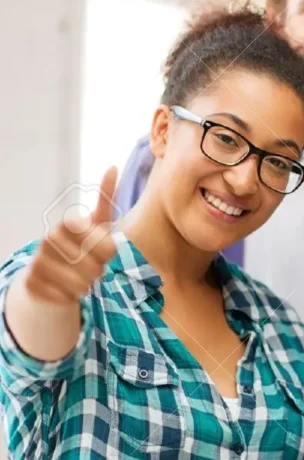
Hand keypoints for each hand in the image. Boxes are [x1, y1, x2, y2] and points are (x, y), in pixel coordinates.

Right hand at [23, 167, 118, 304]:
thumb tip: (112, 167)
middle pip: (94, 267)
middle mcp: (48, 239)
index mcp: (68, 224)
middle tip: (91, 267)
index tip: (106, 251)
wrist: (50, 273)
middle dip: (98, 271)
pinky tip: (64, 288)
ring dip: (86, 286)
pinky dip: (71, 298)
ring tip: (80, 278)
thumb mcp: (97, 224)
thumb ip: (105, 199)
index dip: (108, 252)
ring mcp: (36, 261)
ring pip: (80, 285)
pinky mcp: (30, 284)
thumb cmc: (81, 246)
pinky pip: (65, 298)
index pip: (104, 245)